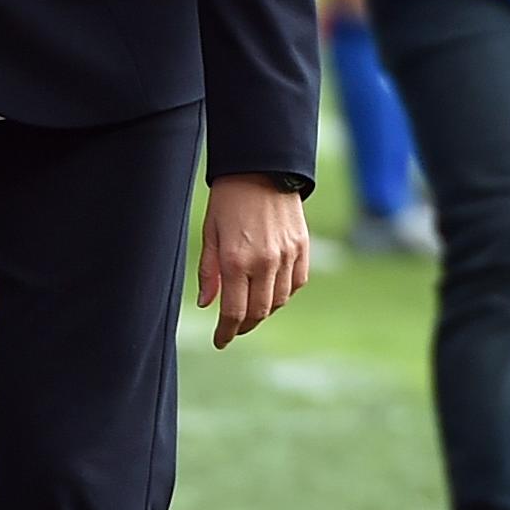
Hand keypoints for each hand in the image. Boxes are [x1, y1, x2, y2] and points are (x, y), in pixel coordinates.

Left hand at [196, 173, 311, 348]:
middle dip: (243, 326)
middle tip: (233, 328)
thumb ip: (208, 272)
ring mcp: (287, 256)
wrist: (261, 168)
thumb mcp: (210, 233)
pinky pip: (296, 284)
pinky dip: (284, 294)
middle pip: (258, 313)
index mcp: (235, 260)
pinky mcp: (302, 248)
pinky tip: (271, 291)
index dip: (226, 332)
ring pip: (278, 301)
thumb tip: (207, 305)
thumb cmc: (228, 199)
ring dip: (264, 311)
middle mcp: (264, 262)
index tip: (220, 341)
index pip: (233, 312)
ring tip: (251, 309)